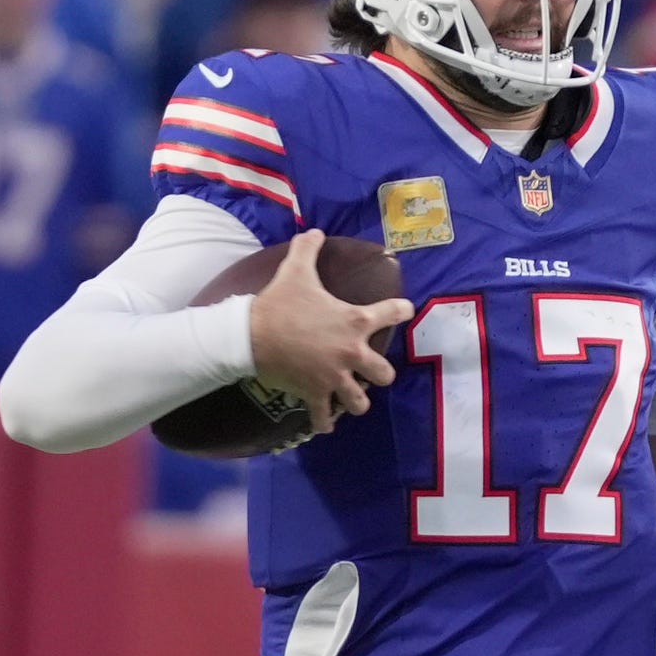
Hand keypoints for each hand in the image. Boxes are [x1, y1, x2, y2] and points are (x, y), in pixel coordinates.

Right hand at [244, 230, 412, 432]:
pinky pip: (324, 418)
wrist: (250, 334)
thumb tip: (314, 231)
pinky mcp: (315, 394)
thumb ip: (308, 249)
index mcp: (355, 321)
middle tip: (370, 369)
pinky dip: (324, 423)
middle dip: (380, 373)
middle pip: (385, 374)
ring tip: (351, 397)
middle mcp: (352, 353)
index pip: (393, 313)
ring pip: (360, 402)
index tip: (405, 311)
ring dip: (357, 401)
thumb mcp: (296, 270)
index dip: (401, 310)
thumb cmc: (279, 302)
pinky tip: (326, 424)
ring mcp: (334, 378)